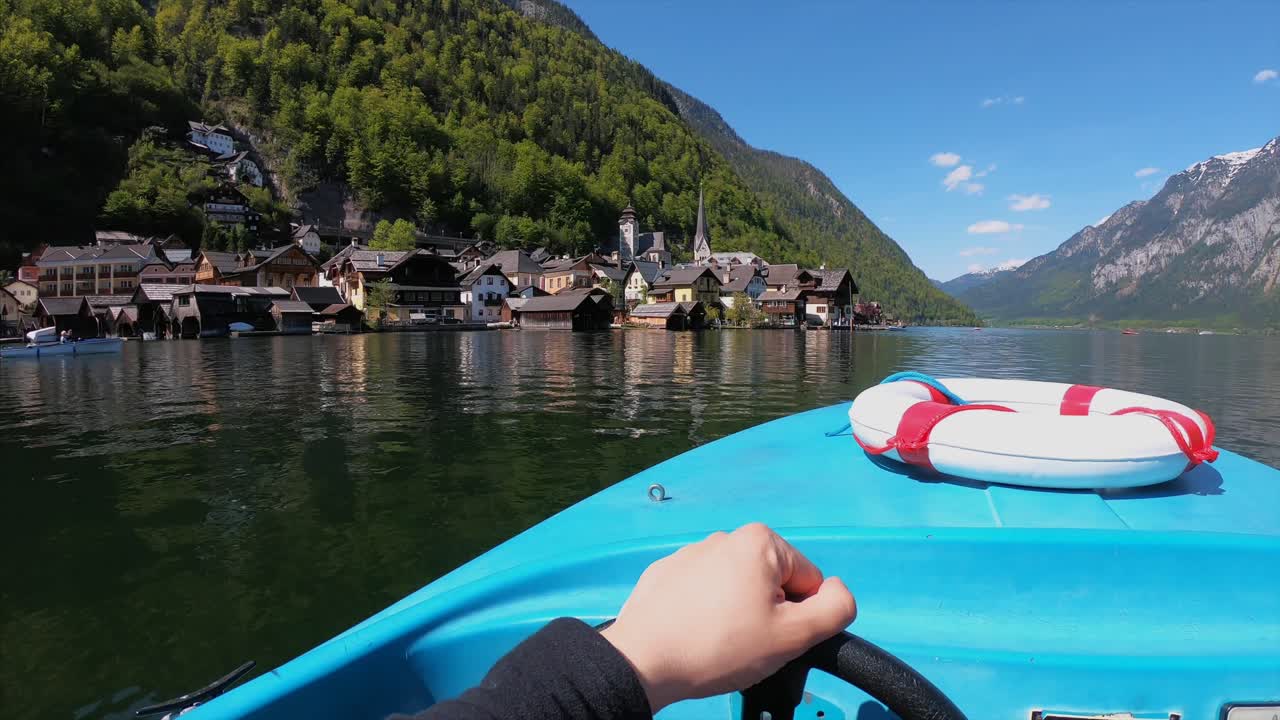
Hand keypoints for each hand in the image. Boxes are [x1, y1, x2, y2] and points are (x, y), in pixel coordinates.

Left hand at [600, 523, 856, 710]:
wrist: (643, 660)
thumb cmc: (722, 646)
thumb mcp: (794, 635)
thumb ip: (835, 609)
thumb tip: (839, 591)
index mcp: (761, 541)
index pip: (808, 582)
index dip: (800, 617)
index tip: (772, 637)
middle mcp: (725, 536)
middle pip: (772, 582)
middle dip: (768, 614)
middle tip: (746, 644)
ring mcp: (690, 553)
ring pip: (737, 589)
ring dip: (737, 614)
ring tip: (717, 643)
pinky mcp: (665, 574)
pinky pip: (703, 594)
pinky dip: (705, 613)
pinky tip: (692, 635)